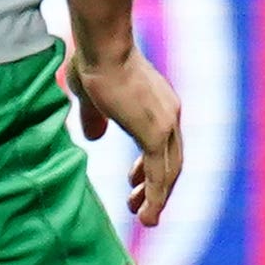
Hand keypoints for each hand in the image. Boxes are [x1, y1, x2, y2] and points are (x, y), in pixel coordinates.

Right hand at [72, 36, 184, 223]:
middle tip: (138, 205)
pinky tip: (148, 216)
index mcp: (160, 103)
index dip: (151, 166)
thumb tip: (94, 138)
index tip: (134, 181)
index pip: (164, 143)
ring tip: (145, 218)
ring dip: (157, 198)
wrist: (102, 47)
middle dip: (156, 185)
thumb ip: (95, 117)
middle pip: (171, 160)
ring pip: (169, 172)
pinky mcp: (155, 134)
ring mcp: (166, 124)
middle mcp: (170, 113)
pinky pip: (160, 175)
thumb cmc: (93, 61)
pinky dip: (156, 198)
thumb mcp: (93, 96)